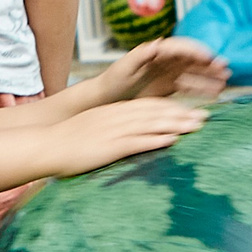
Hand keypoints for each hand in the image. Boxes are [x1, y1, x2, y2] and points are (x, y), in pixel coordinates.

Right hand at [54, 97, 204, 174]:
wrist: (46, 146)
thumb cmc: (66, 142)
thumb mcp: (93, 129)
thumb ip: (113, 130)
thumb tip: (129, 138)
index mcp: (113, 111)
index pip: (148, 106)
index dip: (171, 108)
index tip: (189, 111)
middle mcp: (117, 117)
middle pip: (156, 112)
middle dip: (182, 114)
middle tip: (205, 116)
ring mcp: (114, 130)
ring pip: (152, 124)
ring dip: (177, 124)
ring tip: (198, 125)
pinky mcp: (110, 146)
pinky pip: (138, 141)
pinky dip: (157, 139)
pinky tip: (174, 140)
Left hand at [100, 36, 229, 101]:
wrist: (108, 98)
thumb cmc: (113, 81)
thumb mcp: (124, 67)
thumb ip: (140, 55)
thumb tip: (157, 43)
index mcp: (157, 51)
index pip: (181, 47)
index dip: (196, 51)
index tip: (209, 58)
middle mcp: (167, 60)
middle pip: (193, 59)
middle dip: (209, 63)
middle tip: (225, 69)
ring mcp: (170, 73)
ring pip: (196, 73)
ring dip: (210, 76)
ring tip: (225, 82)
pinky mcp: (171, 87)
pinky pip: (191, 86)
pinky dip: (203, 89)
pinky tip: (215, 94)